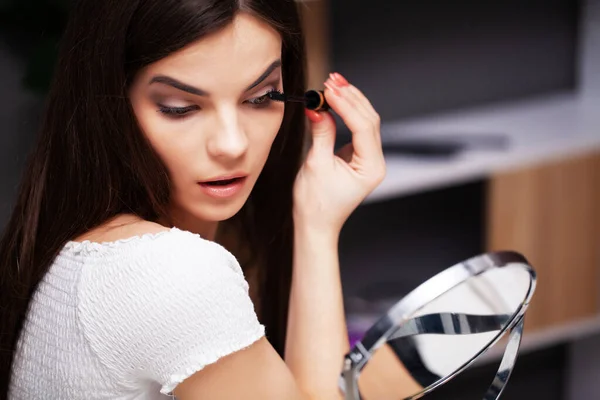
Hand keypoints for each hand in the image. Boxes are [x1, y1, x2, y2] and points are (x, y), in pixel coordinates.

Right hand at [293, 72, 385, 233]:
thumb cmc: (316, 204)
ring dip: (350, 101)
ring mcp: (369, 159)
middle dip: (351, 97)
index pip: (363, 126)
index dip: (346, 105)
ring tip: (333, 83)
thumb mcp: (316, 165)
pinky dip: (347, 112)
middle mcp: (375, 162)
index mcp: (371, 167)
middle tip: (333, 79)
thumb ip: (321, 133)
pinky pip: (357, 128)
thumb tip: (318, 108)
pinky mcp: (358, 156)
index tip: (329, 89)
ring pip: (365, 121)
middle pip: (369, 119)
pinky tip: (336, 99)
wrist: (315, 224)